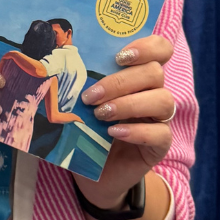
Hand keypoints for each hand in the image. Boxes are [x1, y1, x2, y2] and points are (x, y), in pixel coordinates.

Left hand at [75, 34, 175, 206]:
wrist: (96, 172)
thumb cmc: (89, 129)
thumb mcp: (85, 102)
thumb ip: (84, 81)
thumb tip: (57, 61)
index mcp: (139, 74)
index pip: (160, 49)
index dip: (146, 47)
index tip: (119, 56)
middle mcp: (154, 92)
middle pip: (155, 73)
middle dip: (120, 81)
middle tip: (91, 96)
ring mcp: (160, 118)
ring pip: (162, 100)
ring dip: (127, 104)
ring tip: (100, 114)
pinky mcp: (160, 144)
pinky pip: (160, 133)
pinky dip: (136, 131)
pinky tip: (114, 133)